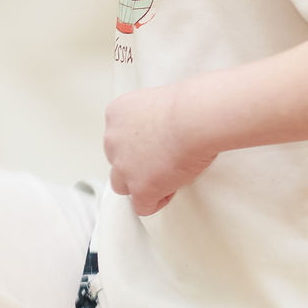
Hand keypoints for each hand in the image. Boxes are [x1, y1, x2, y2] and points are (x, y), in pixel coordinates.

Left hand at [105, 84, 218, 215]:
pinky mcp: (139, 187)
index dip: (141, 143)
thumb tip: (161, 130)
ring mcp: (123, 166)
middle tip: (163, 160)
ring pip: (122, 185)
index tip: (160, 142)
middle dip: (137, 163)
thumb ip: (150, 118)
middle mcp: (112, 140)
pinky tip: (171, 190)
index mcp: (116, 114)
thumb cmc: (190, 106)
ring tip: (166, 178)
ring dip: (141, 184)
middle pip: (118, 160)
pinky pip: (141, 206)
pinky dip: (156, 201)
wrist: (195, 119)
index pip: (119, 136)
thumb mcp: (159, 102)